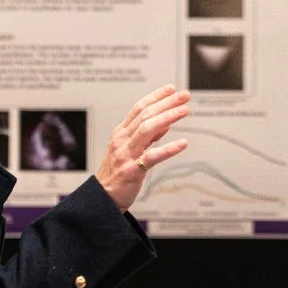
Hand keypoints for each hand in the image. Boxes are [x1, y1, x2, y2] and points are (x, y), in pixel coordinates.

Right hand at [93, 85, 189, 211]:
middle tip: (184, 95)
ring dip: (168, 117)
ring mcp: (126, 154)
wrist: (102, 198)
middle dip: (166, 103)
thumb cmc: (117, 173)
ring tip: (185, 110)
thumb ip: (147, 136)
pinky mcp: (132, 170)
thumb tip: (166, 122)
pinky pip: (152, 157)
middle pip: (145, 115)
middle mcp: (122, 140)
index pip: (139, 108)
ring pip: (147, 129)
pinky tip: (183, 143)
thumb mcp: (129, 150)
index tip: (171, 88)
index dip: (155, 96)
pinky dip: (169, 148)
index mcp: (121, 133)